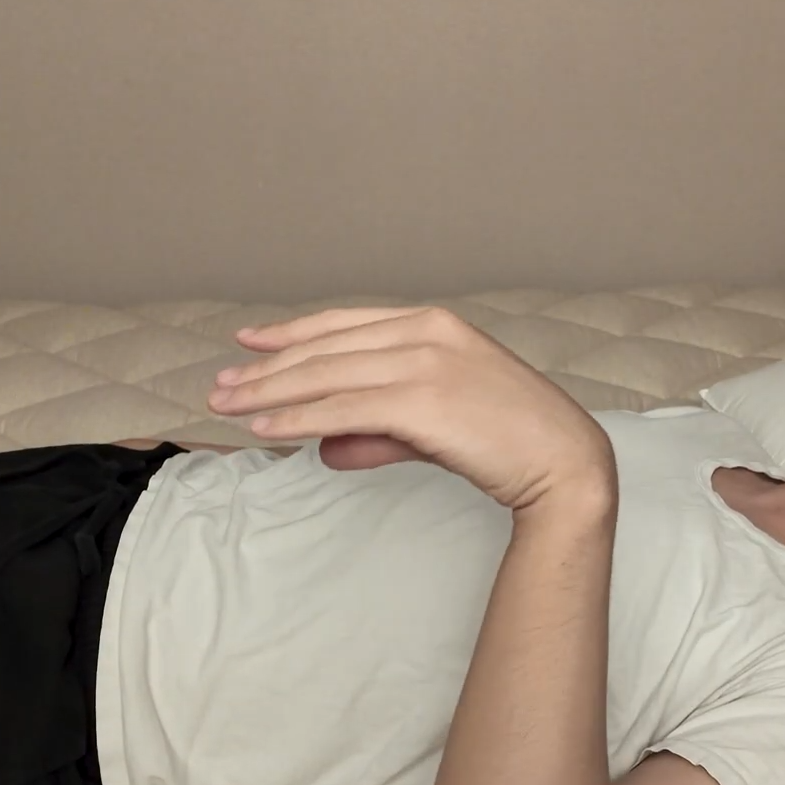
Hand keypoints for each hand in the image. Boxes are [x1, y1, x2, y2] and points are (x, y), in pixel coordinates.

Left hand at [207, 307, 614, 510]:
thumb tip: (325, 446)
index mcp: (433, 323)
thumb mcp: (437, 424)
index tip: (249, 340)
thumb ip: (379, 431)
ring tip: (227, 408)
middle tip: (220, 388)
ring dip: (269, 393)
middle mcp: (425, 333)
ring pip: (326, 377)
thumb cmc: (508, 441)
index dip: (291, 333)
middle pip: (326, 349)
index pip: (344, 324)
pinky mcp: (422, 401)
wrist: (563, 460)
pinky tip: (267, 428)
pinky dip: (297, 418)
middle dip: (267, 368)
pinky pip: (342, 409)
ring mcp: (424, 363)